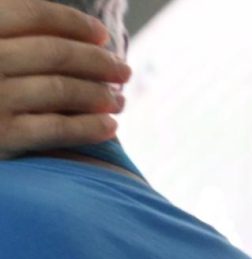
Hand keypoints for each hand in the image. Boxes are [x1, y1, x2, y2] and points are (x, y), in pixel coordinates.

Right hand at [0, 0, 127, 156]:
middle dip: (97, 62)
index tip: (101, 35)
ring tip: (119, 99)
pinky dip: (91, 127)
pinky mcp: (1, 137)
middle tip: (123, 70)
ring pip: (62, 90)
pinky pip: (58, 129)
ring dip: (100, 94)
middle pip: (55, 53)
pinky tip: (111, 126)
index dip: (73, 23)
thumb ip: (9, 28)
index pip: (33, 14)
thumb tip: (75, 31)